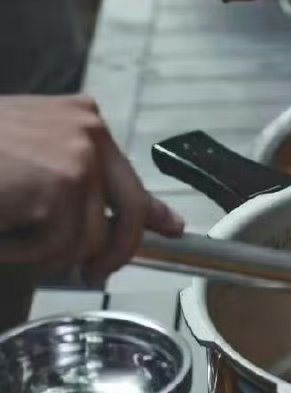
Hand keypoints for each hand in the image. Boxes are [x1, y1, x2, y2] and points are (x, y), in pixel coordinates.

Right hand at [0, 97, 182, 277]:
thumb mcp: (30, 154)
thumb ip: (70, 179)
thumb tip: (110, 221)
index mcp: (82, 119)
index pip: (128, 172)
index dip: (151, 209)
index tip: (171, 228)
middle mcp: (90, 130)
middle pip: (129, 209)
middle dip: (116, 251)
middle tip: (93, 273)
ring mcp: (80, 156)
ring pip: (87, 238)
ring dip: (44, 251)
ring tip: (8, 230)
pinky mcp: (63, 185)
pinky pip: (58, 247)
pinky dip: (24, 252)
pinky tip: (2, 231)